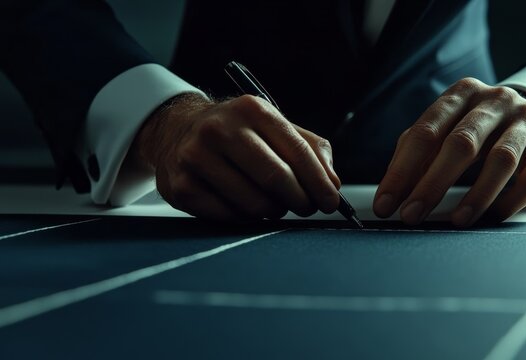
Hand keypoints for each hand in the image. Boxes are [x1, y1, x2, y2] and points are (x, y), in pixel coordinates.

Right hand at [133, 93, 340, 220]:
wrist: (178, 131)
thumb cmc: (238, 134)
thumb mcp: (274, 127)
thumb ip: (310, 150)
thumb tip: (332, 184)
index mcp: (251, 110)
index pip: (297, 151)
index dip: (319, 182)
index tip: (331, 201)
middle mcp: (220, 129)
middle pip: (276, 179)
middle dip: (301, 201)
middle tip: (307, 208)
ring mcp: (196, 158)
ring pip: (254, 204)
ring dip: (273, 211)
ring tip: (272, 202)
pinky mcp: (182, 187)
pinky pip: (230, 217)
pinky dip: (246, 217)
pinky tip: (244, 204)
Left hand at [373, 77, 525, 226]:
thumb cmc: (476, 128)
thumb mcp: (445, 130)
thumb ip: (417, 155)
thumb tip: (390, 194)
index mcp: (460, 94)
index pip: (425, 132)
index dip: (402, 171)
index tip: (386, 204)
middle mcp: (495, 100)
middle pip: (461, 143)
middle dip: (432, 184)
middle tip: (412, 215)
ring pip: (501, 159)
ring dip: (476, 196)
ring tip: (456, 221)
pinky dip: (512, 200)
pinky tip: (494, 217)